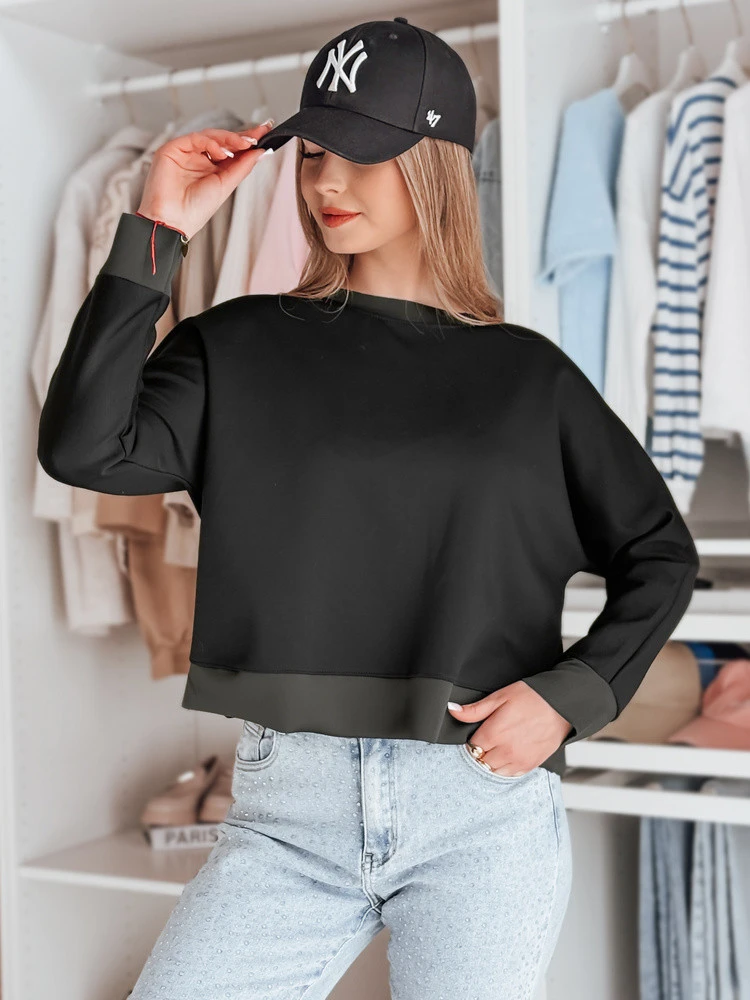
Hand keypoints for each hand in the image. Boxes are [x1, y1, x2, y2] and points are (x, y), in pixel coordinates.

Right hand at [137, 120, 275, 239]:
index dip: (247, 141)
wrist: (172, 220)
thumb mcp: (226, 186)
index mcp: (211, 170)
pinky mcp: (173, 149)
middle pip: (222, 140)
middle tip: (258, 135)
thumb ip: (242, 167)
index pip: (232, 151)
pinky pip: (195, 137)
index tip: (265, 133)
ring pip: (210, 136)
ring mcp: (186, 153)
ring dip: (229, 138)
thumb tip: (259, 152)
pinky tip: (221, 153)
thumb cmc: (194, 210)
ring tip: (243, 144)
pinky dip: (211, 142)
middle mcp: (199, 160)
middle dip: (241, 137)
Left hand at [447, 681, 573, 776]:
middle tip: (489, 738)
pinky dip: (505, 767)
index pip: (471, 747)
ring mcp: (519, 760)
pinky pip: (510, 774)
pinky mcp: (530, 765)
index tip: (478, 733)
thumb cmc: (533, 697)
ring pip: (493, 770)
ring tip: (499, 746)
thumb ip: (475, 709)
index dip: (473, 739)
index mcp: (494, 733)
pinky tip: (509, 754)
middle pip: (480, 761)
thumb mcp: (500, 697)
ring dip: (492, 761)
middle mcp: (505, 751)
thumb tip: (453, 710)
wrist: (562, 706)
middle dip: (481, 751)